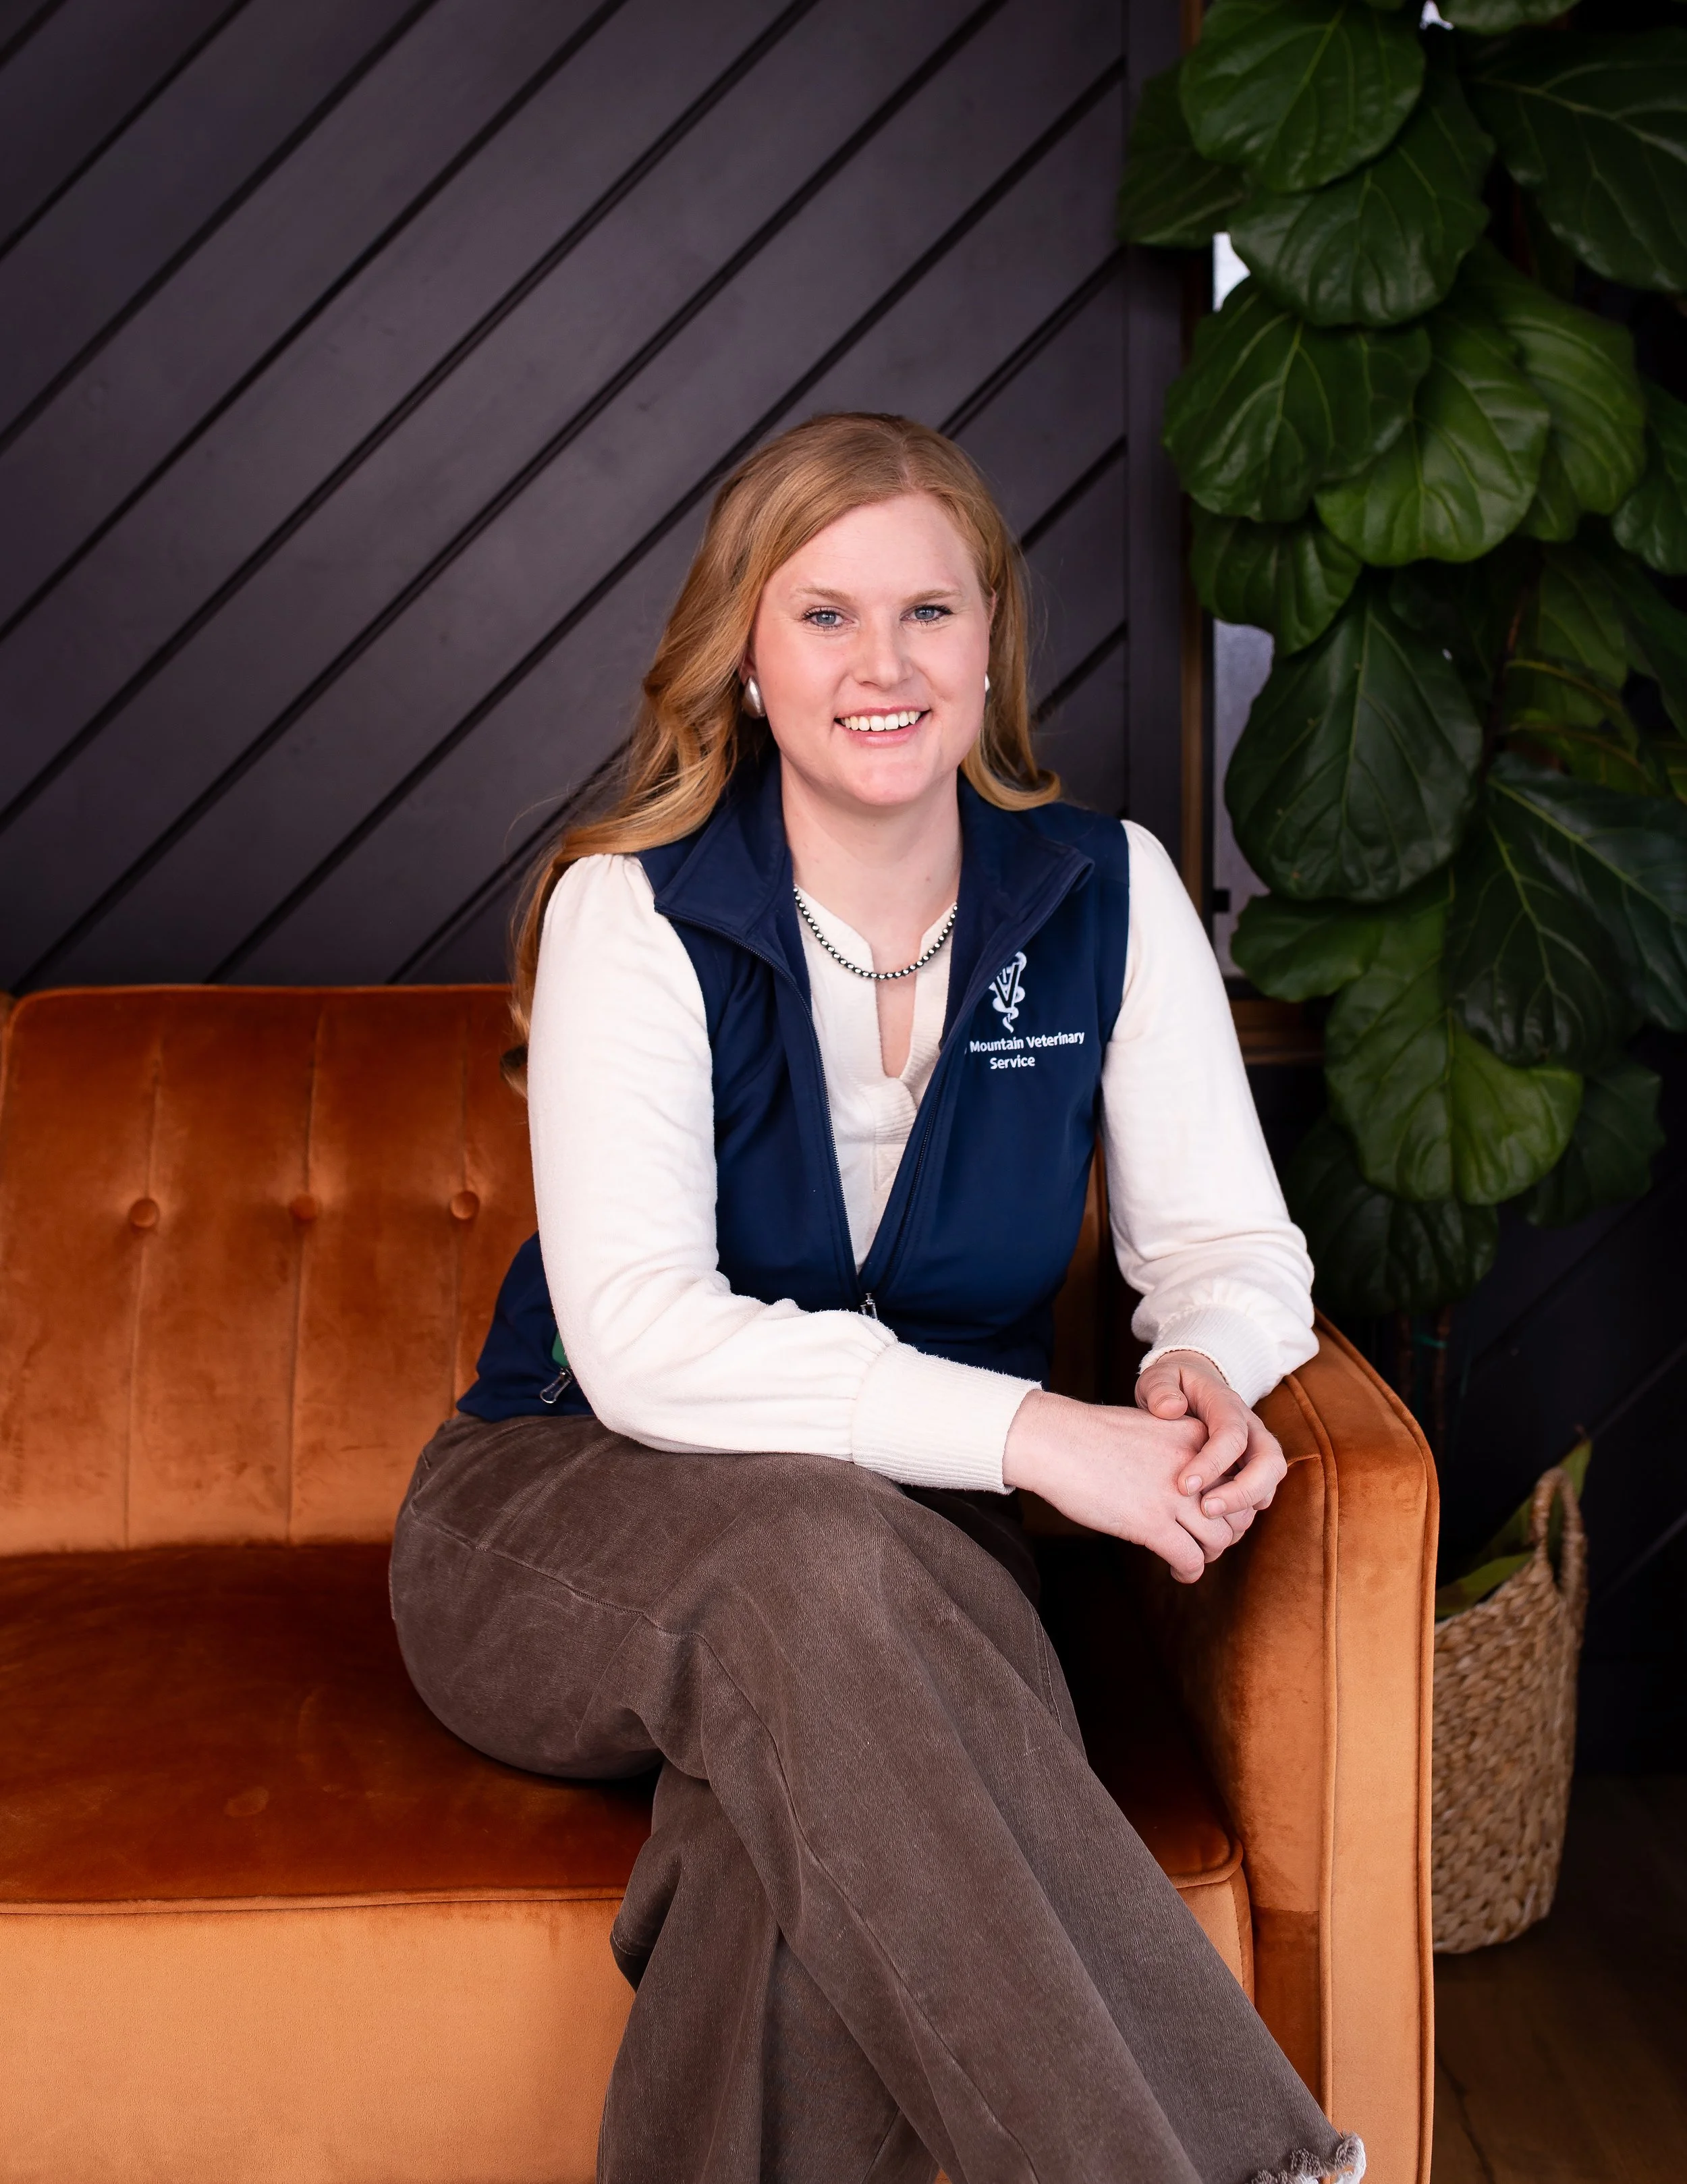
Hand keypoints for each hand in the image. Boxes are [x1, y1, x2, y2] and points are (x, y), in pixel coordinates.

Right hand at [1002, 1389, 1238, 1583]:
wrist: (1054, 1440)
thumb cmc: (1092, 1434)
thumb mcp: (1150, 1427)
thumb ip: (1178, 1450)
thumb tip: (1192, 1484)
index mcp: (1196, 1436)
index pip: (1240, 1477)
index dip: (1233, 1502)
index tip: (1213, 1513)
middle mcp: (1195, 1464)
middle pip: (1237, 1512)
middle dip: (1226, 1532)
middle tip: (1205, 1541)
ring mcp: (1174, 1495)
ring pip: (1219, 1539)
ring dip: (1208, 1555)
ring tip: (1189, 1557)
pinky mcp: (1152, 1523)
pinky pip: (1191, 1559)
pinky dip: (1188, 1571)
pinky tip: (1175, 1570)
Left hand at [1134, 1351, 1287, 1547]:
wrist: (1192, 1385)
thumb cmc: (1173, 1385)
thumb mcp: (1160, 1376)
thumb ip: (1160, 1388)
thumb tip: (1170, 1409)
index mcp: (1227, 1404)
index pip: (1232, 1435)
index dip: (1212, 1463)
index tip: (1183, 1486)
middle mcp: (1251, 1428)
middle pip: (1269, 1462)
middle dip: (1242, 1491)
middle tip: (1205, 1511)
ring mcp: (1255, 1449)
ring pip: (1271, 1482)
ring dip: (1245, 1506)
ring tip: (1208, 1522)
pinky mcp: (1251, 1469)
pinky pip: (1260, 1494)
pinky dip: (1243, 1512)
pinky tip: (1213, 1525)